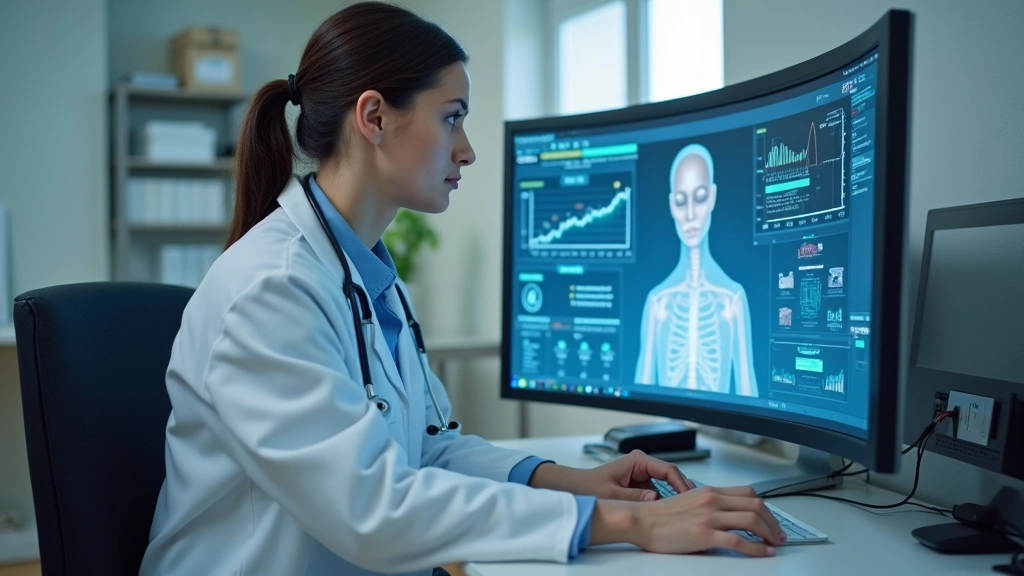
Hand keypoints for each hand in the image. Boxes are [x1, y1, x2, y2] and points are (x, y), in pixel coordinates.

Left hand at [578, 449, 696, 500]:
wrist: (577, 488)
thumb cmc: (590, 486)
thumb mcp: (612, 493)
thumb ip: (634, 496)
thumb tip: (656, 498)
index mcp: (638, 460)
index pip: (668, 469)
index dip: (681, 483)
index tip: (689, 497)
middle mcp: (642, 464)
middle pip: (671, 476)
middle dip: (682, 490)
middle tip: (694, 506)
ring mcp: (643, 474)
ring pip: (667, 485)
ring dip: (675, 496)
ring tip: (686, 511)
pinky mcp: (641, 485)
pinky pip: (659, 492)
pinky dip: (666, 501)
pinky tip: (672, 513)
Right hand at [590, 485, 784, 556]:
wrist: (641, 521)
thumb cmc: (660, 515)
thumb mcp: (689, 501)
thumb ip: (709, 505)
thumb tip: (728, 516)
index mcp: (710, 491)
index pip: (749, 493)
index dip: (766, 507)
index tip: (771, 520)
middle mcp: (713, 500)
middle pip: (756, 505)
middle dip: (773, 522)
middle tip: (779, 535)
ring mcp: (710, 517)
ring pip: (752, 520)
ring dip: (770, 534)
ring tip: (775, 544)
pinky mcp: (705, 535)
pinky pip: (739, 541)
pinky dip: (757, 548)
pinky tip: (763, 553)